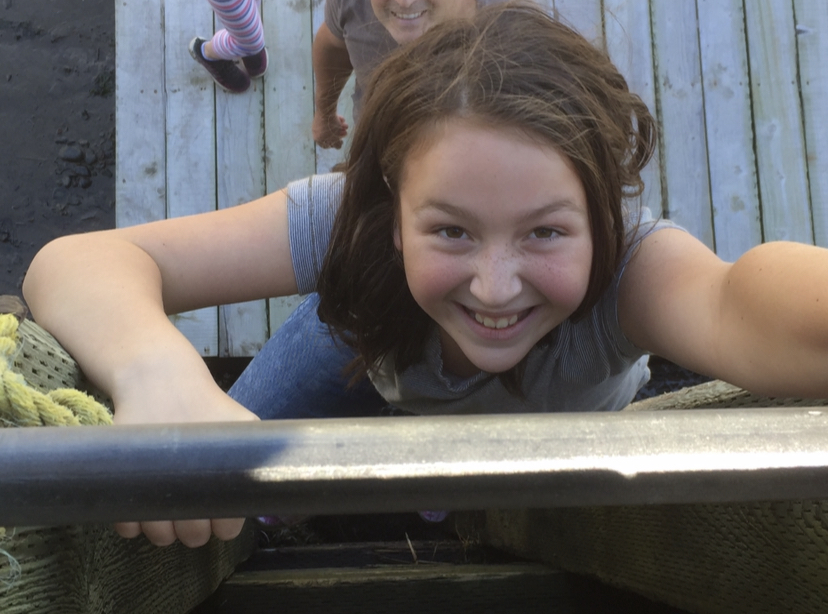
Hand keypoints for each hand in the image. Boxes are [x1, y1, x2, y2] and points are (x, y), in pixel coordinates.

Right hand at [109, 354, 259, 546]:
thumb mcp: (240, 423)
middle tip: (191, 510)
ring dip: (163, 529)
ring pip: (158, 535)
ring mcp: (151, 486)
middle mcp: (185, 482)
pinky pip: (124, 523)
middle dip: (194, 529)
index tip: (219, 513)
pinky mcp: (120, 481)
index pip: (227, 527)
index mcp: (220, 471)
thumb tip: (266, 486)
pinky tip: (141, 505)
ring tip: (167, 507)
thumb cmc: (204, 403)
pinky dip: (131, 522)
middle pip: (193, 536)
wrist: (159, 378)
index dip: (224, 524)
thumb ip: (254, 454)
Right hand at [313, 111, 348, 148]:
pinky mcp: (323, 115)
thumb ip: (337, 145)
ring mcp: (319, 122)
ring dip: (340, 127)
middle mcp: (317, 131)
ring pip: (332, 127)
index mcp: (317, 138)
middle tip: (345, 132)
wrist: (326, 109)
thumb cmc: (330, 127)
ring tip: (346, 125)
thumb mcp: (335, 139)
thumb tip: (338, 147)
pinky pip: (332, 120)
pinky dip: (337, 120)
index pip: (325, 145)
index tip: (340, 142)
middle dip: (339, 134)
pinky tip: (342, 119)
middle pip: (330, 135)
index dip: (334, 144)